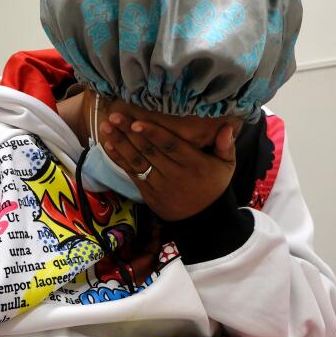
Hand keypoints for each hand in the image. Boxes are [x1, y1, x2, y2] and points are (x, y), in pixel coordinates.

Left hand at [101, 111, 236, 220]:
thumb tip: (228, 127)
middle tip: (115, 116)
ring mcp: (159, 185)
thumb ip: (226, 146)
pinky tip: (109, 145)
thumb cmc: (214, 186)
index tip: (137, 122)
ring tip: (107, 127)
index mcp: (193, 164)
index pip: (170, 146)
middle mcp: (174, 174)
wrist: (203, 220)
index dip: (153, 134)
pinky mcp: (148, 193)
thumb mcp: (227, 167)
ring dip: (120, 143)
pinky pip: (132, 174)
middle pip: (149, 151)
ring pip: (137, 162)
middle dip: (130, 133)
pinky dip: (120, 160)